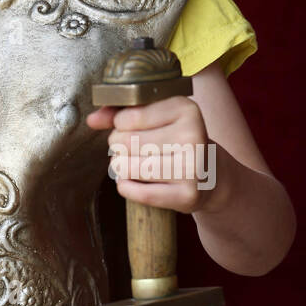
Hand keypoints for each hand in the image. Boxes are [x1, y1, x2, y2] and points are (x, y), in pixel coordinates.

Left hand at [86, 96, 216, 214]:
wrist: (212, 175)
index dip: (119, 125)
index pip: (128, 117)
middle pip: (125, 142)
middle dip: (117, 147)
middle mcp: (193, 137)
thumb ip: (120, 112)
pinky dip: (126, 187)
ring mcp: (193, 168)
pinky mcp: (188, 195)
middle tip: (129, 149)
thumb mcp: (156, 117)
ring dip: (120, 167)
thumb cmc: (175, 140)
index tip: (129, 128)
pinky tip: (133, 182)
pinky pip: (138, 193)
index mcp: (186, 109)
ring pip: (128, 167)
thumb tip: (92, 120)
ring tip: (132, 164)